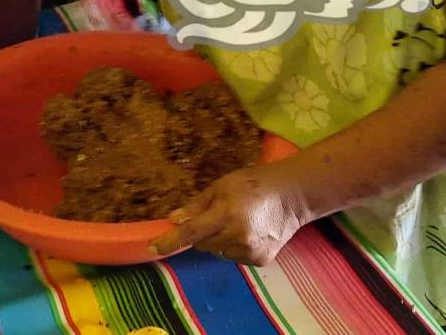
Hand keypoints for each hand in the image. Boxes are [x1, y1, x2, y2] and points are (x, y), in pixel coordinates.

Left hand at [150, 164, 308, 265]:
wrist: (292, 196)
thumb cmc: (254, 183)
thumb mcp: (222, 185)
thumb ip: (198, 205)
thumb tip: (174, 220)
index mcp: (226, 214)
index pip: (192, 232)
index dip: (170, 241)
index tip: (153, 249)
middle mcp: (238, 237)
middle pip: (202, 243)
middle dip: (202, 232)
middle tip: (217, 214)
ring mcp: (250, 251)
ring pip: (217, 251)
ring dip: (218, 240)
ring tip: (238, 221)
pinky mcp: (259, 261)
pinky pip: (233, 257)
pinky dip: (233, 247)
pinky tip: (248, 232)